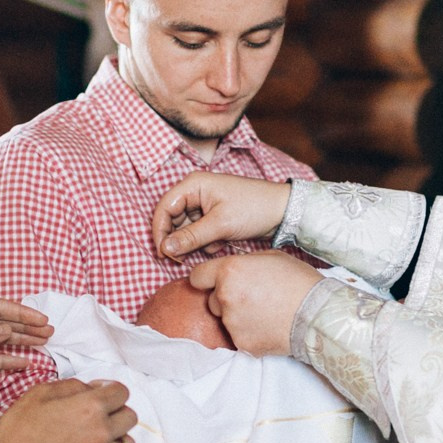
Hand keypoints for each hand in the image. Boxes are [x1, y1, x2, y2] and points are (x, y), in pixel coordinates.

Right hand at [0, 379, 135, 442]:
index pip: (122, 392)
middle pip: (130, 417)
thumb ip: (72, 386)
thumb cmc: (20, 430)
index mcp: (91, 407)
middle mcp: (102, 432)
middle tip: (98, 414)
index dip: (110, 390)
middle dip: (117, 411)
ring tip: (93, 436)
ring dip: (114, 436)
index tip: (100, 393)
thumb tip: (92, 388)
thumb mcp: (40, 393)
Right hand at [153, 173, 291, 259]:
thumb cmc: (254, 208)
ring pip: (186, 229)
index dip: (159, 231)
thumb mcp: (219, 225)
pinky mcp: (213, 216)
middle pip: (172, 219)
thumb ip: (190, 237)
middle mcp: (195, 192)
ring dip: (195, 242)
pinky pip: (199, 233)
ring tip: (213, 244)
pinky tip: (221, 242)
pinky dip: (206, 241)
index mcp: (193, 185)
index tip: (162, 253)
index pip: (164, 208)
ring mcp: (204, 204)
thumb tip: (165, 249)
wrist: (283, 211)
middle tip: (182, 258)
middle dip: (179, 239)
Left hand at [187, 252, 321, 356]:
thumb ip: (244, 264)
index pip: (197, 277)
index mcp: (229, 271)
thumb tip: (232, 271)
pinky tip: (269, 325)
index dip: (206, 278)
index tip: (214, 282)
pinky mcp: (242, 344)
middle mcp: (224, 297)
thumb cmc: (299, 280)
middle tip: (253, 297)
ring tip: (266, 312)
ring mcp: (232, 323)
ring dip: (238, 317)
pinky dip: (250, 332)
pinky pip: (239, 336)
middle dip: (225, 299)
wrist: (319, 313)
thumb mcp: (270, 257)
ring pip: (225, 319)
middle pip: (211, 300)